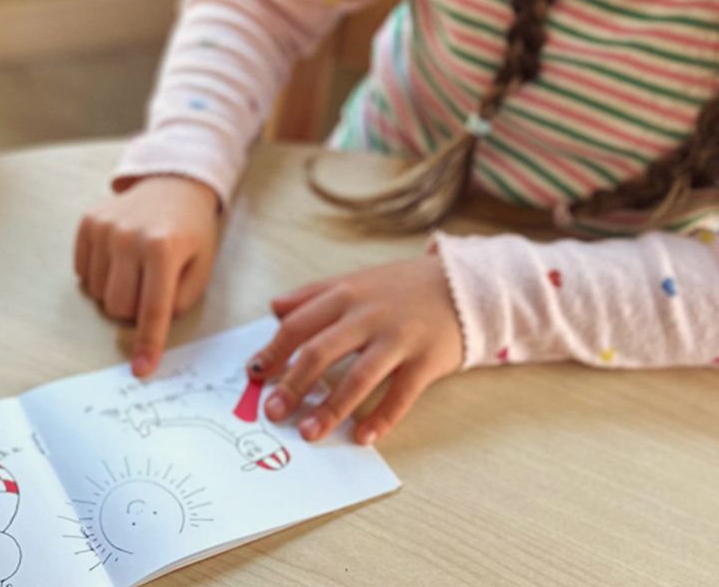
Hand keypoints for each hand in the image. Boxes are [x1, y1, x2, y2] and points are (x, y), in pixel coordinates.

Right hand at [74, 176, 221, 377]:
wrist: (173, 184)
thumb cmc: (191, 232)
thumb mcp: (201, 268)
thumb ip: (178, 303)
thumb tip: (147, 330)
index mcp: (163, 248)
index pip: (153, 309)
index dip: (148, 343)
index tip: (142, 369)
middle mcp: (129, 236)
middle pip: (118, 307)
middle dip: (134, 310)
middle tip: (151, 289)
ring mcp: (104, 227)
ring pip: (98, 294)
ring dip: (117, 292)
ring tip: (136, 269)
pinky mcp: (88, 222)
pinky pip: (83, 274)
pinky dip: (100, 276)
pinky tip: (119, 258)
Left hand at [244, 257, 463, 446]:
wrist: (464, 285)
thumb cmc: (401, 287)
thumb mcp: (355, 281)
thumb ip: (313, 295)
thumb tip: (275, 309)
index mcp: (346, 295)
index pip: (299, 325)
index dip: (273, 351)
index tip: (254, 375)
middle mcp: (369, 316)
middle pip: (321, 352)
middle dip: (293, 385)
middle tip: (274, 413)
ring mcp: (399, 339)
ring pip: (358, 378)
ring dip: (330, 409)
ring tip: (309, 433)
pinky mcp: (427, 361)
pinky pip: (400, 396)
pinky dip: (381, 419)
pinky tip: (362, 437)